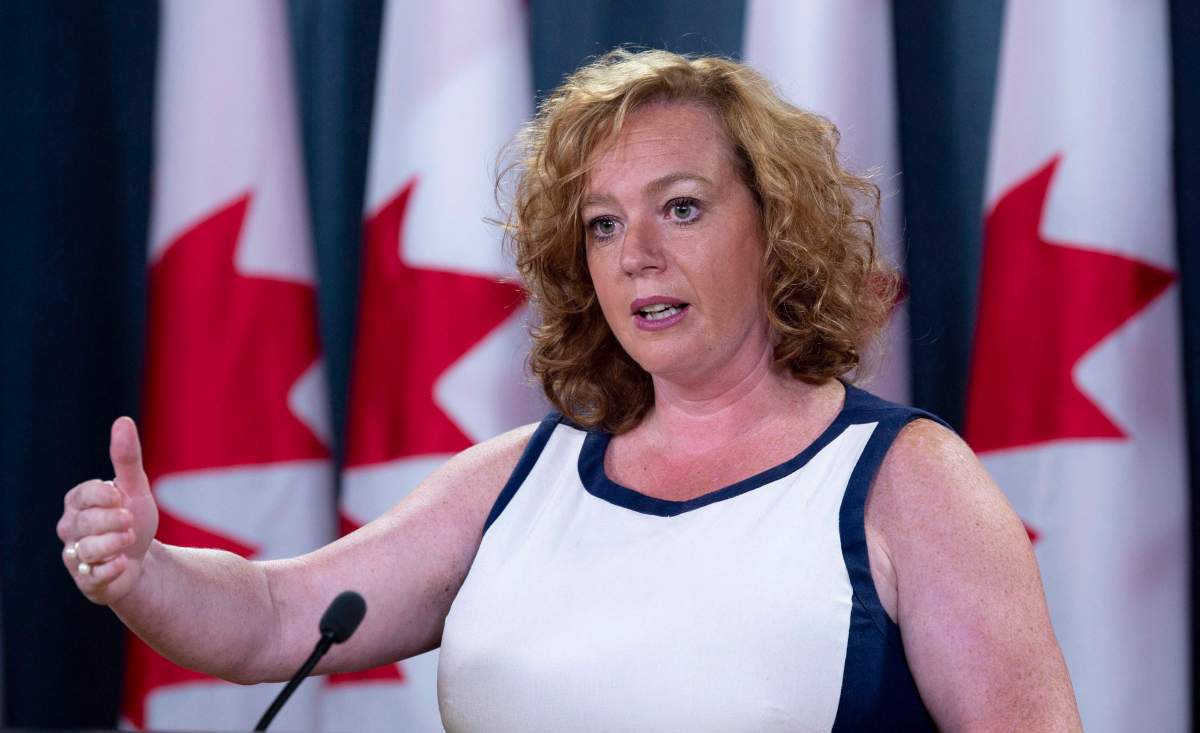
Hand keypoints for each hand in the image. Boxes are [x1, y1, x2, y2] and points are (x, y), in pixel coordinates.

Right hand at [58, 417, 158, 604]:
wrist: (142, 559)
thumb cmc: (133, 518)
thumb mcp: (135, 487)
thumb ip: (126, 457)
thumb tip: (122, 421)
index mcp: (78, 502)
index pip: (84, 494)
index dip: (107, 496)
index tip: (122, 498)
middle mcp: (70, 528)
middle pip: (85, 522)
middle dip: (114, 521)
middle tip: (130, 521)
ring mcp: (74, 556)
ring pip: (87, 550)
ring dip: (114, 544)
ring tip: (128, 541)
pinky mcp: (85, 581)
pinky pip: (93, 576)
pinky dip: (113, 569)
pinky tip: (122, 563)